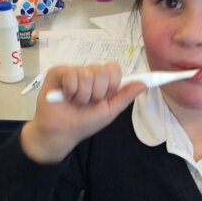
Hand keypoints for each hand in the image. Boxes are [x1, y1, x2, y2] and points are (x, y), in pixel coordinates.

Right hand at [20, 63, 145, 163]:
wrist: (62, 132)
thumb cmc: (85, 122)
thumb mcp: (109, 111)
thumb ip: (125, 97)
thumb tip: (143, 84)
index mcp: (102, 81)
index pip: (114, 68)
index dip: (113, 83)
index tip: (106, 97)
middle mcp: (88, 73)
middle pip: (102, 70)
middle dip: (98, 92)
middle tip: (88, 102)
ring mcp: (73, 71)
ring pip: (87, 74)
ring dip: (83, 95)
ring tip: (76, 102)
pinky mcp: (58, 72)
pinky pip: (71, 74)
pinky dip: (71, 90)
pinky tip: (65, 97)